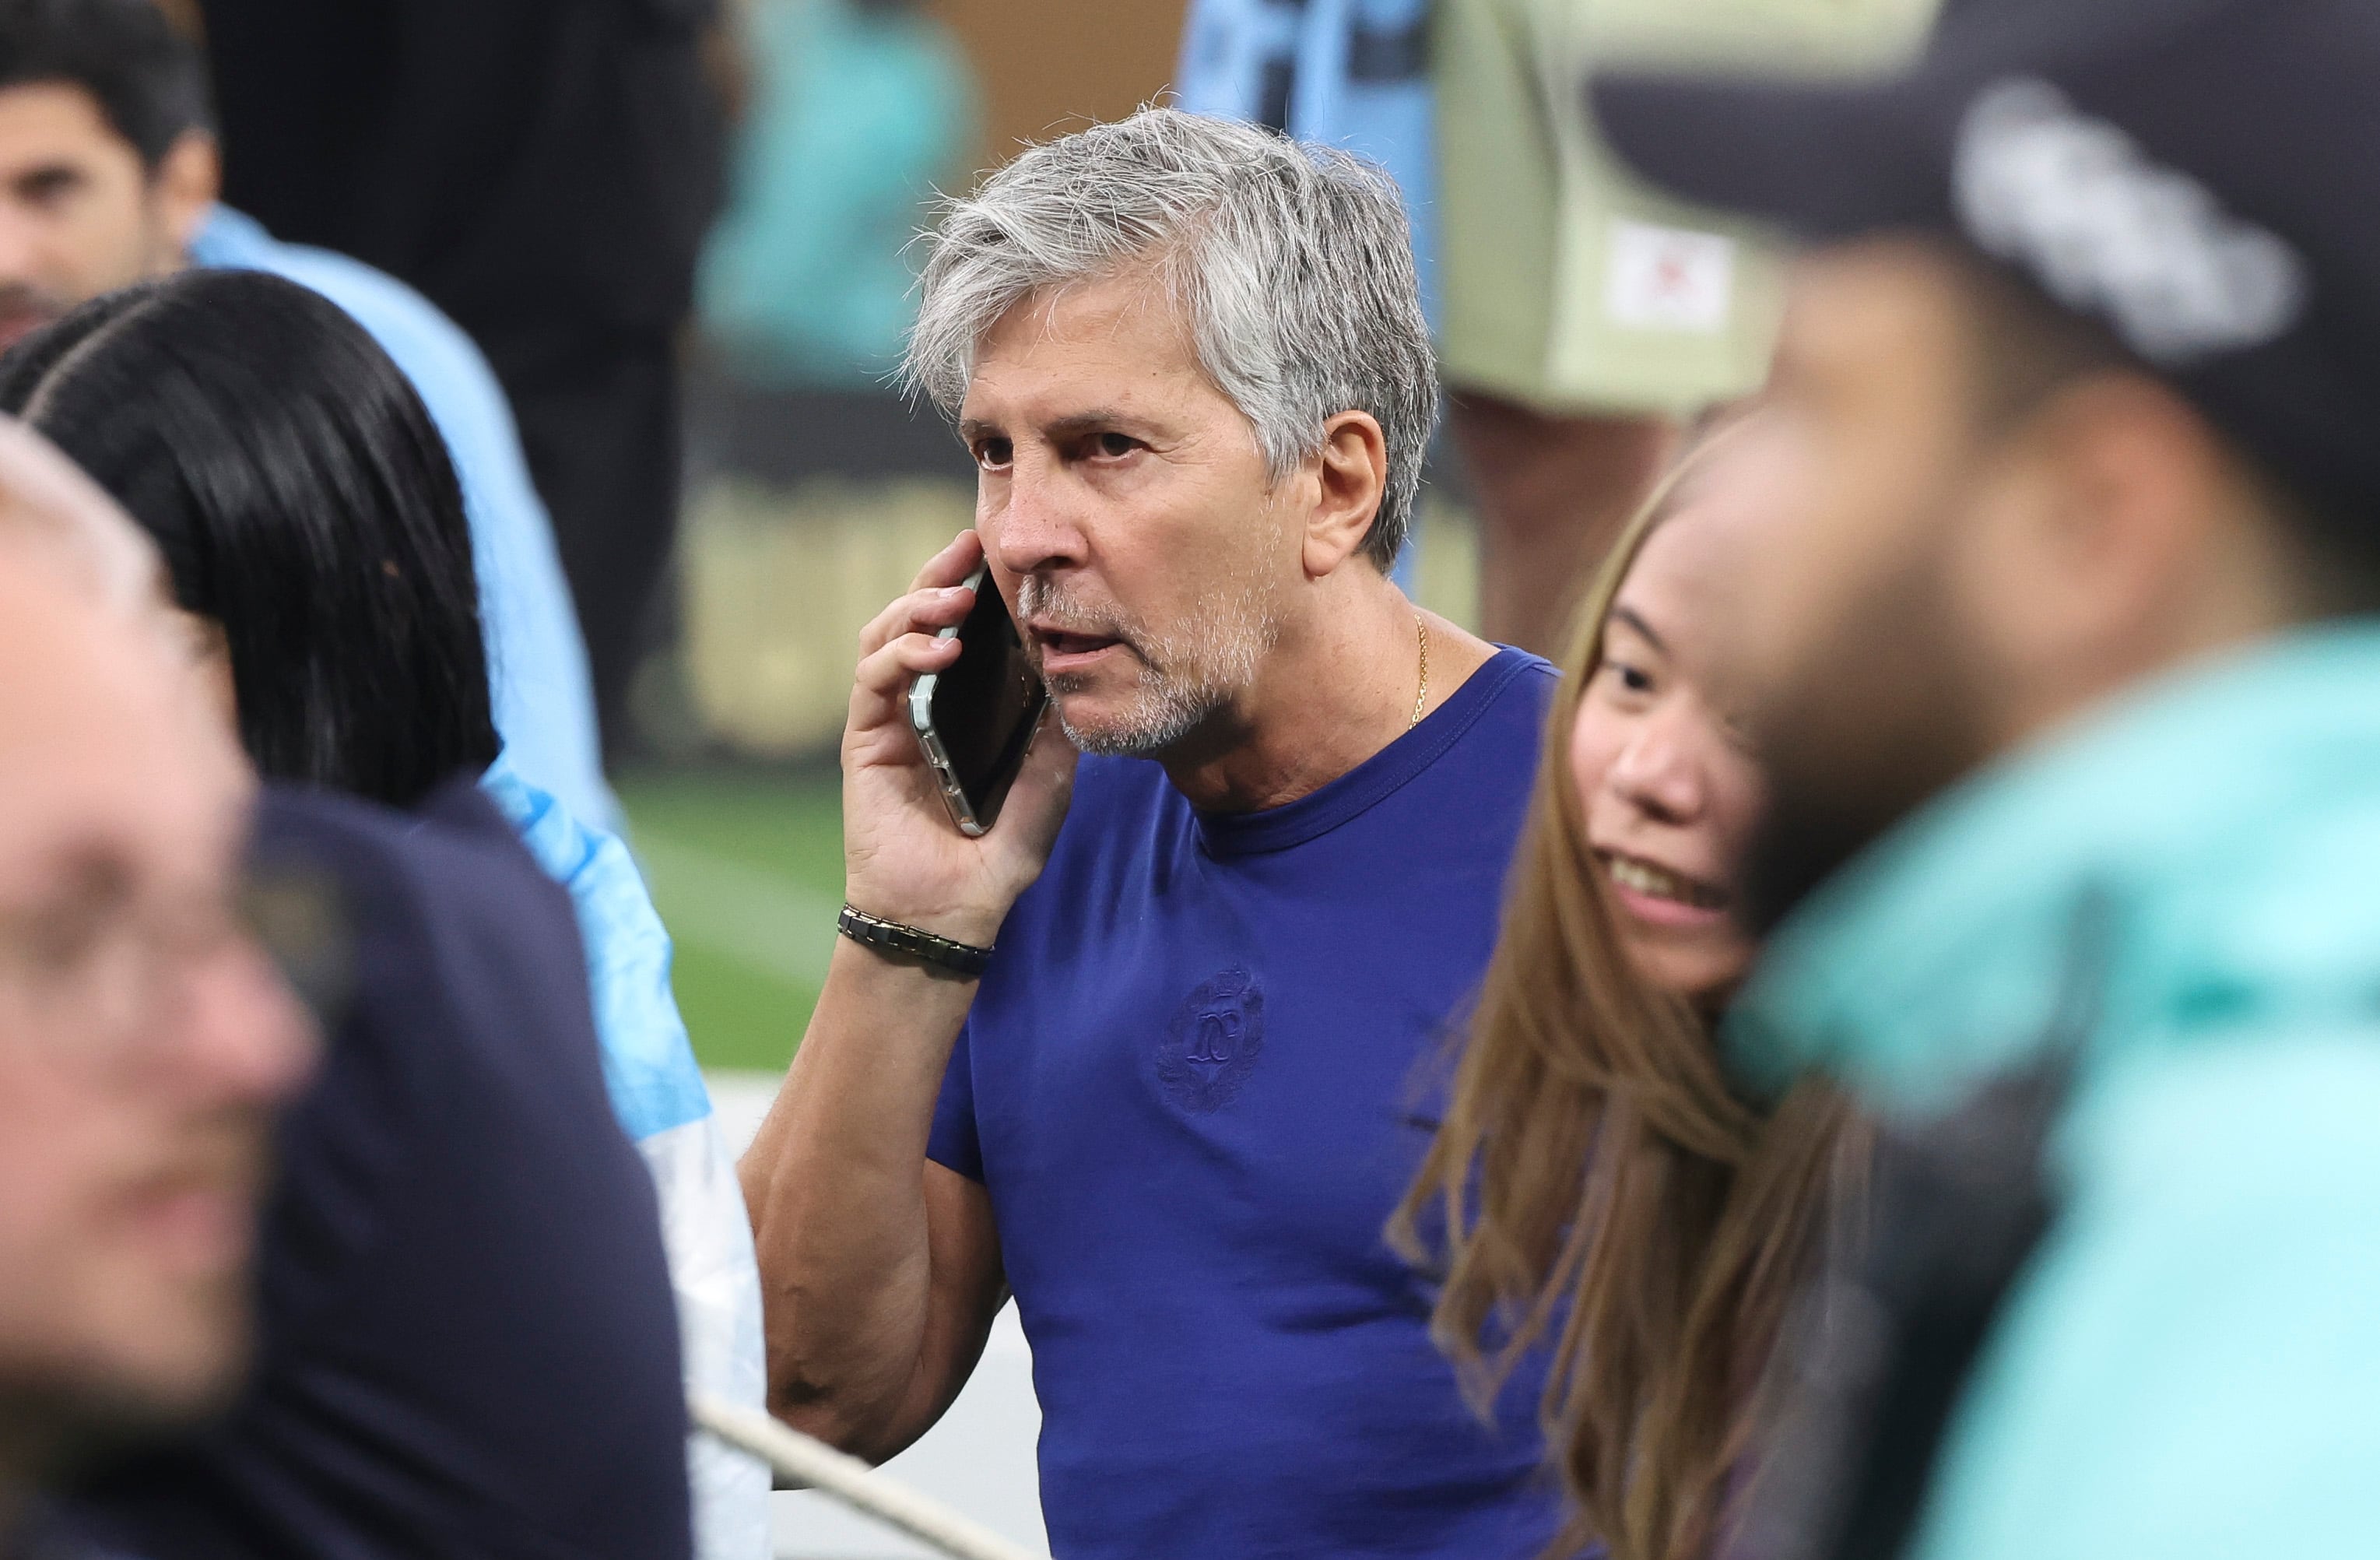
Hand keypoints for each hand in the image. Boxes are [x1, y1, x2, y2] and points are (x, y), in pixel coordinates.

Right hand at [840, 530, 1077, 947]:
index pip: (962, 633)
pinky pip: (873, 680)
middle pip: (917, 620)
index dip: (973, 589)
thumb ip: (1056, 739)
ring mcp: (890, 721)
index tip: (996, 555)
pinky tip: (936, 650)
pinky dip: (901, 653)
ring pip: (885, 636)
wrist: (948, 915)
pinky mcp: (865, 741)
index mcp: (964, 711)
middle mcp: (923, 707)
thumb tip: (1076, 680)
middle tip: (968, 549)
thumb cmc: (995, 860)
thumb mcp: (1048, 792)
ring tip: (955, 599)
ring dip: (917, 607)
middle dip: (939, 577)